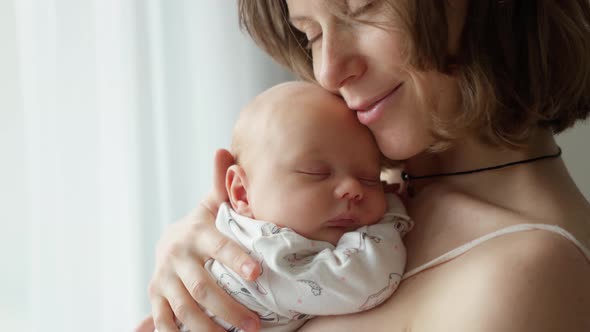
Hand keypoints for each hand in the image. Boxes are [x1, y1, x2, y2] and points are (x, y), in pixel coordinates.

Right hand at [141, 149, 261, 331]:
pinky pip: (163, 320)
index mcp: (198, 232)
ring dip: (209, 327)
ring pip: (185, 308)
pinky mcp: (156, 296)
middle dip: (230, 307)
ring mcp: (164, 278)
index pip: (219, 247)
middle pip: (203, 287)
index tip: (257, 274)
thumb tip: (224, 150)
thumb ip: (223, 185)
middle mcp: (178, 256)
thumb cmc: (205, 224)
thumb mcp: (212, 204)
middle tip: (256, 324)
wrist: (171, 241)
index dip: (237, 259)